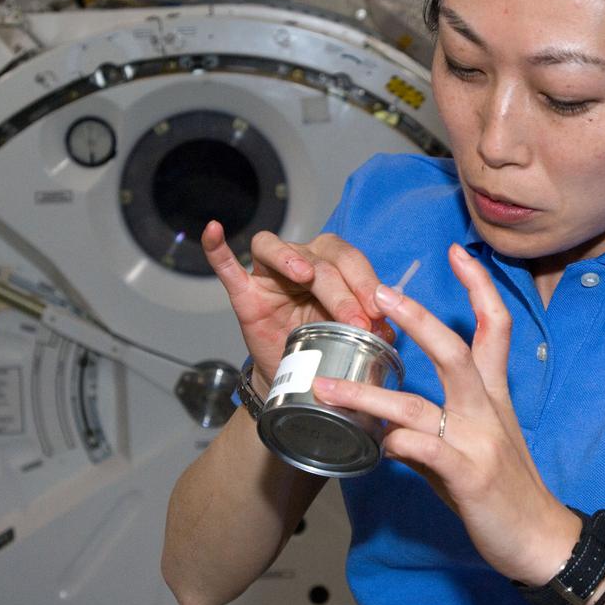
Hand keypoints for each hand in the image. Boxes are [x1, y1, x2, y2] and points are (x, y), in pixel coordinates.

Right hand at [201, 222, 391, 379]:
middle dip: (342, 291)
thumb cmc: (326, 344)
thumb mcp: (353, 333)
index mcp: (333, 262)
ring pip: (277, 250)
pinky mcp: (246, 293)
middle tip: (357, 322)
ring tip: (305, 274)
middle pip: (321, 260)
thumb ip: (370, 325)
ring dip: (291, 259)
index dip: (366, 282)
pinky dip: (219, 249)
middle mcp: (302, 259)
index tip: (380, 312)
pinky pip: (227, 267)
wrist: (296, 375)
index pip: (351, 260)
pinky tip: (215, 229)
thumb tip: (390, 329)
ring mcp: (270, 274)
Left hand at [311, 243, 579, 585]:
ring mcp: (478, 440)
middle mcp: (486, 409)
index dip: (479, 286)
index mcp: (492, 394)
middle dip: (418, 317)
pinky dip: (397, 444)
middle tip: (378, 292)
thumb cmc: (505, 490)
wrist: (541, 540)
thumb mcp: (474, 446)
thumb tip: (389, 427)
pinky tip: (378, 447)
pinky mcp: (469, 476)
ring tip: (328, 389)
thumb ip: (431, 428)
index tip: (456, 252)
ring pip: (420, 404)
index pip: (494, 327)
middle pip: (454, 350)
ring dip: (368, 396)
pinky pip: (426, 451)